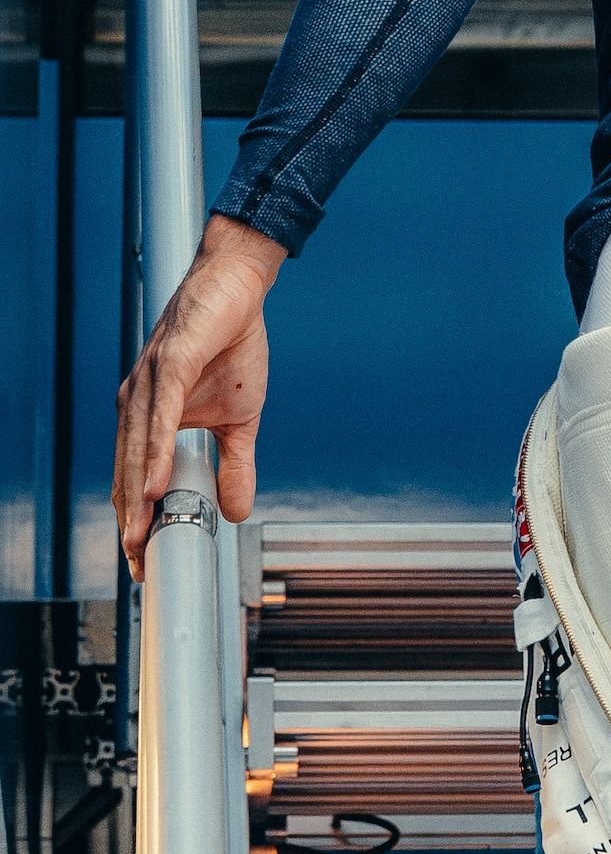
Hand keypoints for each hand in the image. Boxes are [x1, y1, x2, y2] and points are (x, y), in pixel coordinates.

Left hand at [115, 215, 287, 575]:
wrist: (237, 289)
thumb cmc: (231, 347)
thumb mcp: (240, 421)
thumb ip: (234, 467)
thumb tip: (237, 513)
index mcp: (148, 418)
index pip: (135, 480)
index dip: (136, 522)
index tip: (143, 562)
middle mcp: (137, 404)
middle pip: (127, 473)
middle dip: (130, 523)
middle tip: (138, 564)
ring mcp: (149, 384)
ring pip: (137, 451)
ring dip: (136, 498)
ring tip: (139, 537)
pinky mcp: (169, 365)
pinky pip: (158, 417)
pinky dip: (153, 453)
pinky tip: (151, 483)